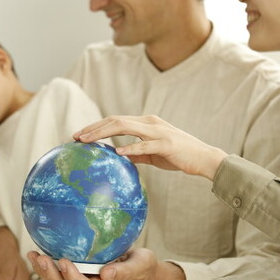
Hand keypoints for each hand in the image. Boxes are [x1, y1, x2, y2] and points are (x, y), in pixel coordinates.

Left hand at [27, 248, 185, 279]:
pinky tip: (39, 254)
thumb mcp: (141, 265)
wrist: (142, 270)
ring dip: (44, 272)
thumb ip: (125, 271)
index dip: (71, 277)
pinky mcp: (80, 274)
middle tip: (40, 257)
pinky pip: (60, 275)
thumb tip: (106, 273)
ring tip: (33, 255)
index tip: (63, 261)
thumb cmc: (143, 266)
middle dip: (50, 275)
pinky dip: (48, 268)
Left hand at [74, 115, 227, 179]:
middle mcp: (150, 122)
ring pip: (125, 127)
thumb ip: (136, 154)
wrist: (204, 158)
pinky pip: (145, 145)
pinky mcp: (166, 144)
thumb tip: (117, 158)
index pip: (115, 121)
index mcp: (146, 123)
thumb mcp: (152, 154)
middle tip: (75, 137)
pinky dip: (130, 148)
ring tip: (87, 141)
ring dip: (103, 133)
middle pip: (116, 121)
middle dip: (94, 128)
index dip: (96, 127)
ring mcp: (158, 131)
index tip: (79, 135)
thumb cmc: (178, 156)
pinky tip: (117, 153)